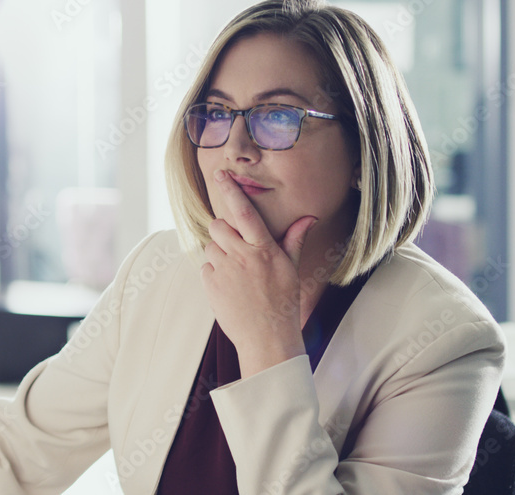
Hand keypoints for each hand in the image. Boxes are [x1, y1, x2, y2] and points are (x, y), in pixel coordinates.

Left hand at [200, 169, 317, 377]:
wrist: (267, 339)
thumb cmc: (282, 303)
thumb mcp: (291, 269)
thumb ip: (294, 240)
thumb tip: (310, 217)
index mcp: (264, 250)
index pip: (245, 212)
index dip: (232, 191)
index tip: (220, 174)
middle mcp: (242, 256)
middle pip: (218, 225)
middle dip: (223, 231)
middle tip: (236, 247)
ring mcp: (224, 270)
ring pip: (210, 246)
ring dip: (218, 253)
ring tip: (236, 272)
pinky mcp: (210, 284)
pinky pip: (205, 266)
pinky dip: (213, 272)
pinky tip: (229, 287)